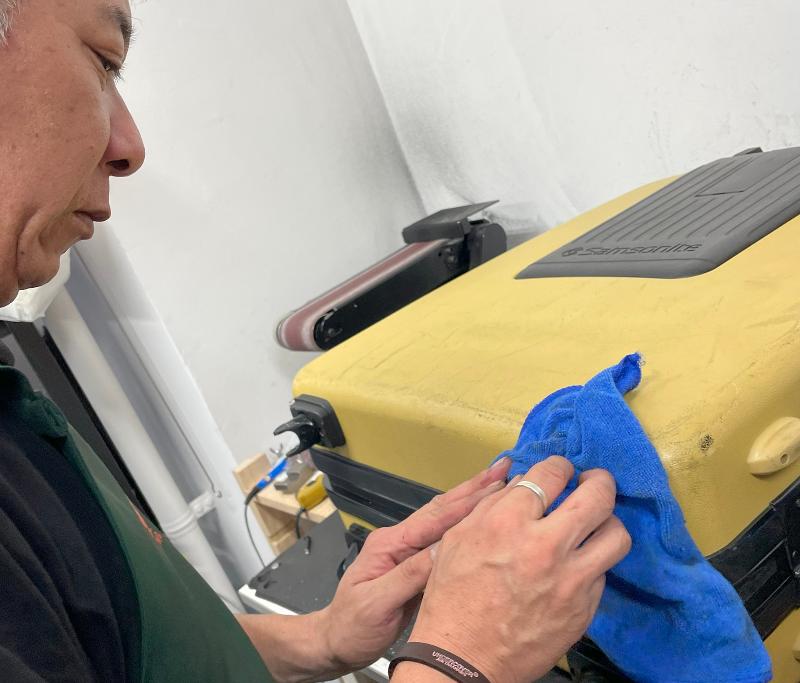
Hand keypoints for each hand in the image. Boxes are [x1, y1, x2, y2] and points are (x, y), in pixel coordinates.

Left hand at [318, 457, 511, 671]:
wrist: (337, 641)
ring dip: (471, 500)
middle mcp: (400, 541)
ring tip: (498, 483)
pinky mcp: (416, 565)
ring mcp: (408, 551)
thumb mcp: (377, 603)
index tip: (496, 486)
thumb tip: (442, 552)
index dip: (467, 502)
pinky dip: (466, 524)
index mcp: (390, 544)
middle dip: (474, 488)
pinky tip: (482, 519)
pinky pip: (445, 540)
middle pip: (442, 509)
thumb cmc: (351, 625)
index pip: (434, 519)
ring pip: (444, 520)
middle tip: (503, 468)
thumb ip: (408, 576)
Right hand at [401, 456, 630, 682]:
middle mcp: (545, 546)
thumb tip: (522, 481)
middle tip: (594, 481)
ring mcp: (570, 580)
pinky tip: (576, 563)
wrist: (463, 658)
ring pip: (617, 535)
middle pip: (597, 497)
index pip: (551, 473)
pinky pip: (603, 572)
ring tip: (595, 523)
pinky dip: (592, 561)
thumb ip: (493, 505)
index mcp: (508, 522)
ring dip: (607, 522)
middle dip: (600, 480)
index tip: (560, 469)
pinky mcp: (584, 608)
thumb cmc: (453, 595)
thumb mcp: (458, 537)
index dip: (559, 465)